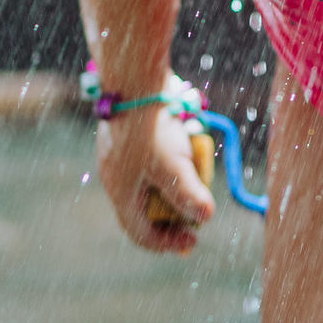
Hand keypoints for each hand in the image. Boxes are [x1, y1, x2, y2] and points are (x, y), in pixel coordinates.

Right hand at [96, 109, 215, 255]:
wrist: (133, 79)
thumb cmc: (151, 126)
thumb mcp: (174, 165)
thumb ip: (189, 194)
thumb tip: (205, 217)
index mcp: (121, 192)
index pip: (141, 234)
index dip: (168, 243)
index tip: (194, 240)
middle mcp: (116, 177)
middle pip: (146, 210)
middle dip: (174, 212)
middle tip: (198, 210)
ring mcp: (120, 155)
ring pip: (150, 182)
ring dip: (175, 182)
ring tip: (196, 170)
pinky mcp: (129, 136)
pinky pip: (151, 158)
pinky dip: (170, 159)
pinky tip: (186, 143)